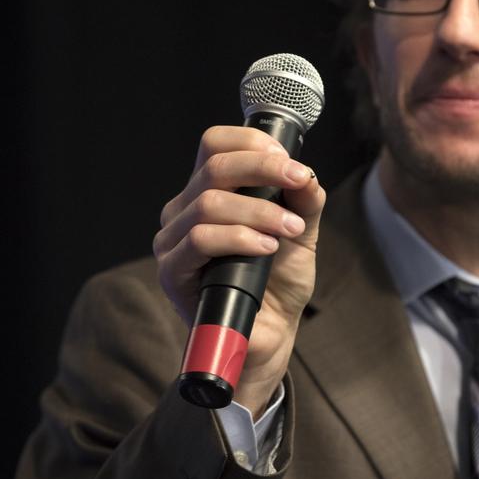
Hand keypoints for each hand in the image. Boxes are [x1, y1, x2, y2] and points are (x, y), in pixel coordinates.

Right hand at [154, 125, 325, 416]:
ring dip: (259, 211)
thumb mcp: (300, 234)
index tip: (290, 161)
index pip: (214, 144)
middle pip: (213, 167)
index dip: (251, 142)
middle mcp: (183, 211)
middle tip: (299, 181)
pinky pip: (200, 240)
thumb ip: (304, 202)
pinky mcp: (171, 272)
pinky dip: (239, 238)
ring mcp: (173, 241)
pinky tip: (266, 249)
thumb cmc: (276, 283)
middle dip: (264, 169)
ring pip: (208, 203)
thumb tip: (307, 175)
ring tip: (289, 230)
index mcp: (207, 192)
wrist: (267, 336)